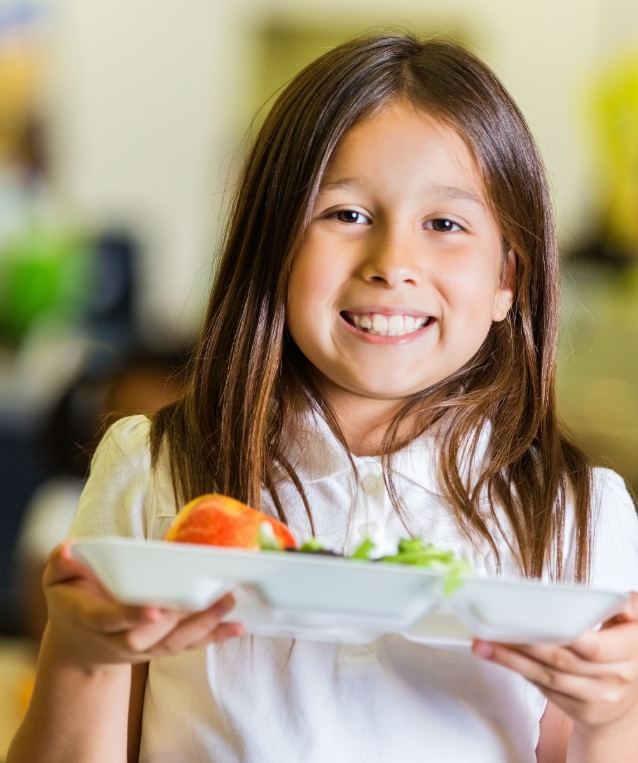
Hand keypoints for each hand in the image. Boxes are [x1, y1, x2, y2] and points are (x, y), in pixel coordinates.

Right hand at [43, 543, 243, 670]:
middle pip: (150, 635)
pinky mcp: (161, 648)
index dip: (131, 615)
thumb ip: (61, 564)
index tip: (154, 608)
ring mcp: (143, 648)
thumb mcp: (56, 580)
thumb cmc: (72, 601)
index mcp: (92, 619)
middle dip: (179, 619)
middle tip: (207, 596)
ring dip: (204, 625)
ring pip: (175, 642)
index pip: (111, 618)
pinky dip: (215, 636)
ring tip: (229, 603)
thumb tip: (68, 551)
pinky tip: (238, 626)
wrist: (79, 646)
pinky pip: (189, 645)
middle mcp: (119, 639)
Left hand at [471, 592, 637, 730]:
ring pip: (547, 676)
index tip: (534, 620)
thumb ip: (626, 607)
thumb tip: (620, 599)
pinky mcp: (578, 710)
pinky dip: (520, 670)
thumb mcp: (634, 627)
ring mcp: (595, 697)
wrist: (626, 702)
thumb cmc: (624, 652)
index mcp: (629, 651)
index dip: (564, 634)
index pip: (594, 646)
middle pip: (562, 659)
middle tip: (495, 627)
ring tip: (484, 643)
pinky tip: (500, 656)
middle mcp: (614, 678)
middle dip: (525, 643)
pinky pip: (544, 687)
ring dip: (511, 659)